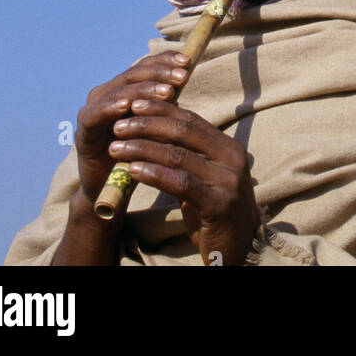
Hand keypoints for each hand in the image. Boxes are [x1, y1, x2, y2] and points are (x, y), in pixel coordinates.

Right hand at [73, 50, 194, 206]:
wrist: (112, 188)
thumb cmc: (138, 152)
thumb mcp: (155, 124)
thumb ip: (163, 102)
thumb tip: (185, 74)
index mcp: (123, 89)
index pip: (144, 67)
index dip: (164, 61)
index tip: (187, 61)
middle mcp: (105, 94)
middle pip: (133, 75)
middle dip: (159, 74)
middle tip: (181, 76)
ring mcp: (92, 110)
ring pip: (118, 93)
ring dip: (143, 91)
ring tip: (166, 92)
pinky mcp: (83, 131)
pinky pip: (95, 116)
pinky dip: (110, 109)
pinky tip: (126, 107)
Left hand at [107, 98, 260, 265]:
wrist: (238, 250)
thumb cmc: (213, 213)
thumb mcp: (202, 179)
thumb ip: (186, 157)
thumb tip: (152, 132)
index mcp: (229, 148)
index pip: (191, 120)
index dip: (161, 111)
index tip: (134, 104)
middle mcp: (233, 158)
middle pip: (184, 132)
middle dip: (148, 125)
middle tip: (119, 125)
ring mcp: (229, 181)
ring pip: (178, 156)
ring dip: (142, 149)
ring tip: (117, 148)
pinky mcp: (220, 204)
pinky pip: (181, 183)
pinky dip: (154, 174)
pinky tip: (133, 170)